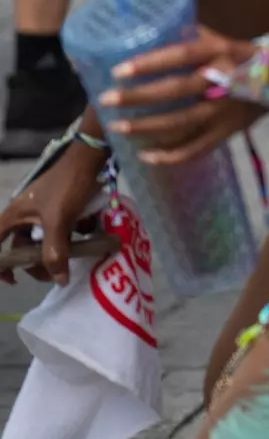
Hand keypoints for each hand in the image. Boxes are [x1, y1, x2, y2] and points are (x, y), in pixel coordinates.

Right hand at [0, 147, 104, 286]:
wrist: (90, 157)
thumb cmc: (66, 185)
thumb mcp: (58, 220)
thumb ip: (55, 251)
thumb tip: (59, 280)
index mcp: (15, 216)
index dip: (1, 264)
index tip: (14, 279)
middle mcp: (25, 216)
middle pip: (23, 248)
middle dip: (38, 263)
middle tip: (57, 272)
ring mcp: (44, 212)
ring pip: (45, 241)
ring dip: (59, 251)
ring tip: (73, 257)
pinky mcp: (62, 210)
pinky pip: (63, 230)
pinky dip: (72, 236)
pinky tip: (87, 234)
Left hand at [102, 27, 261, 166]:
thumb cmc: (239, 54)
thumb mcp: (218, 38)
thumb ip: (187, 37)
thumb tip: (148, 30)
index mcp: (218, 52)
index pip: (180, 56)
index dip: (149, 63)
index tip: (118, 70)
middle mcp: (221, 81)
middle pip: (175, 91)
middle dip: (138, 97)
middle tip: (107, 100)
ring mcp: (224, 110)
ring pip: (181, 123)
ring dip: (147, 127)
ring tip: (118, 127)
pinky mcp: (227, 132)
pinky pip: (196, 148)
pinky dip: (171, 156)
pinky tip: (146, 156)